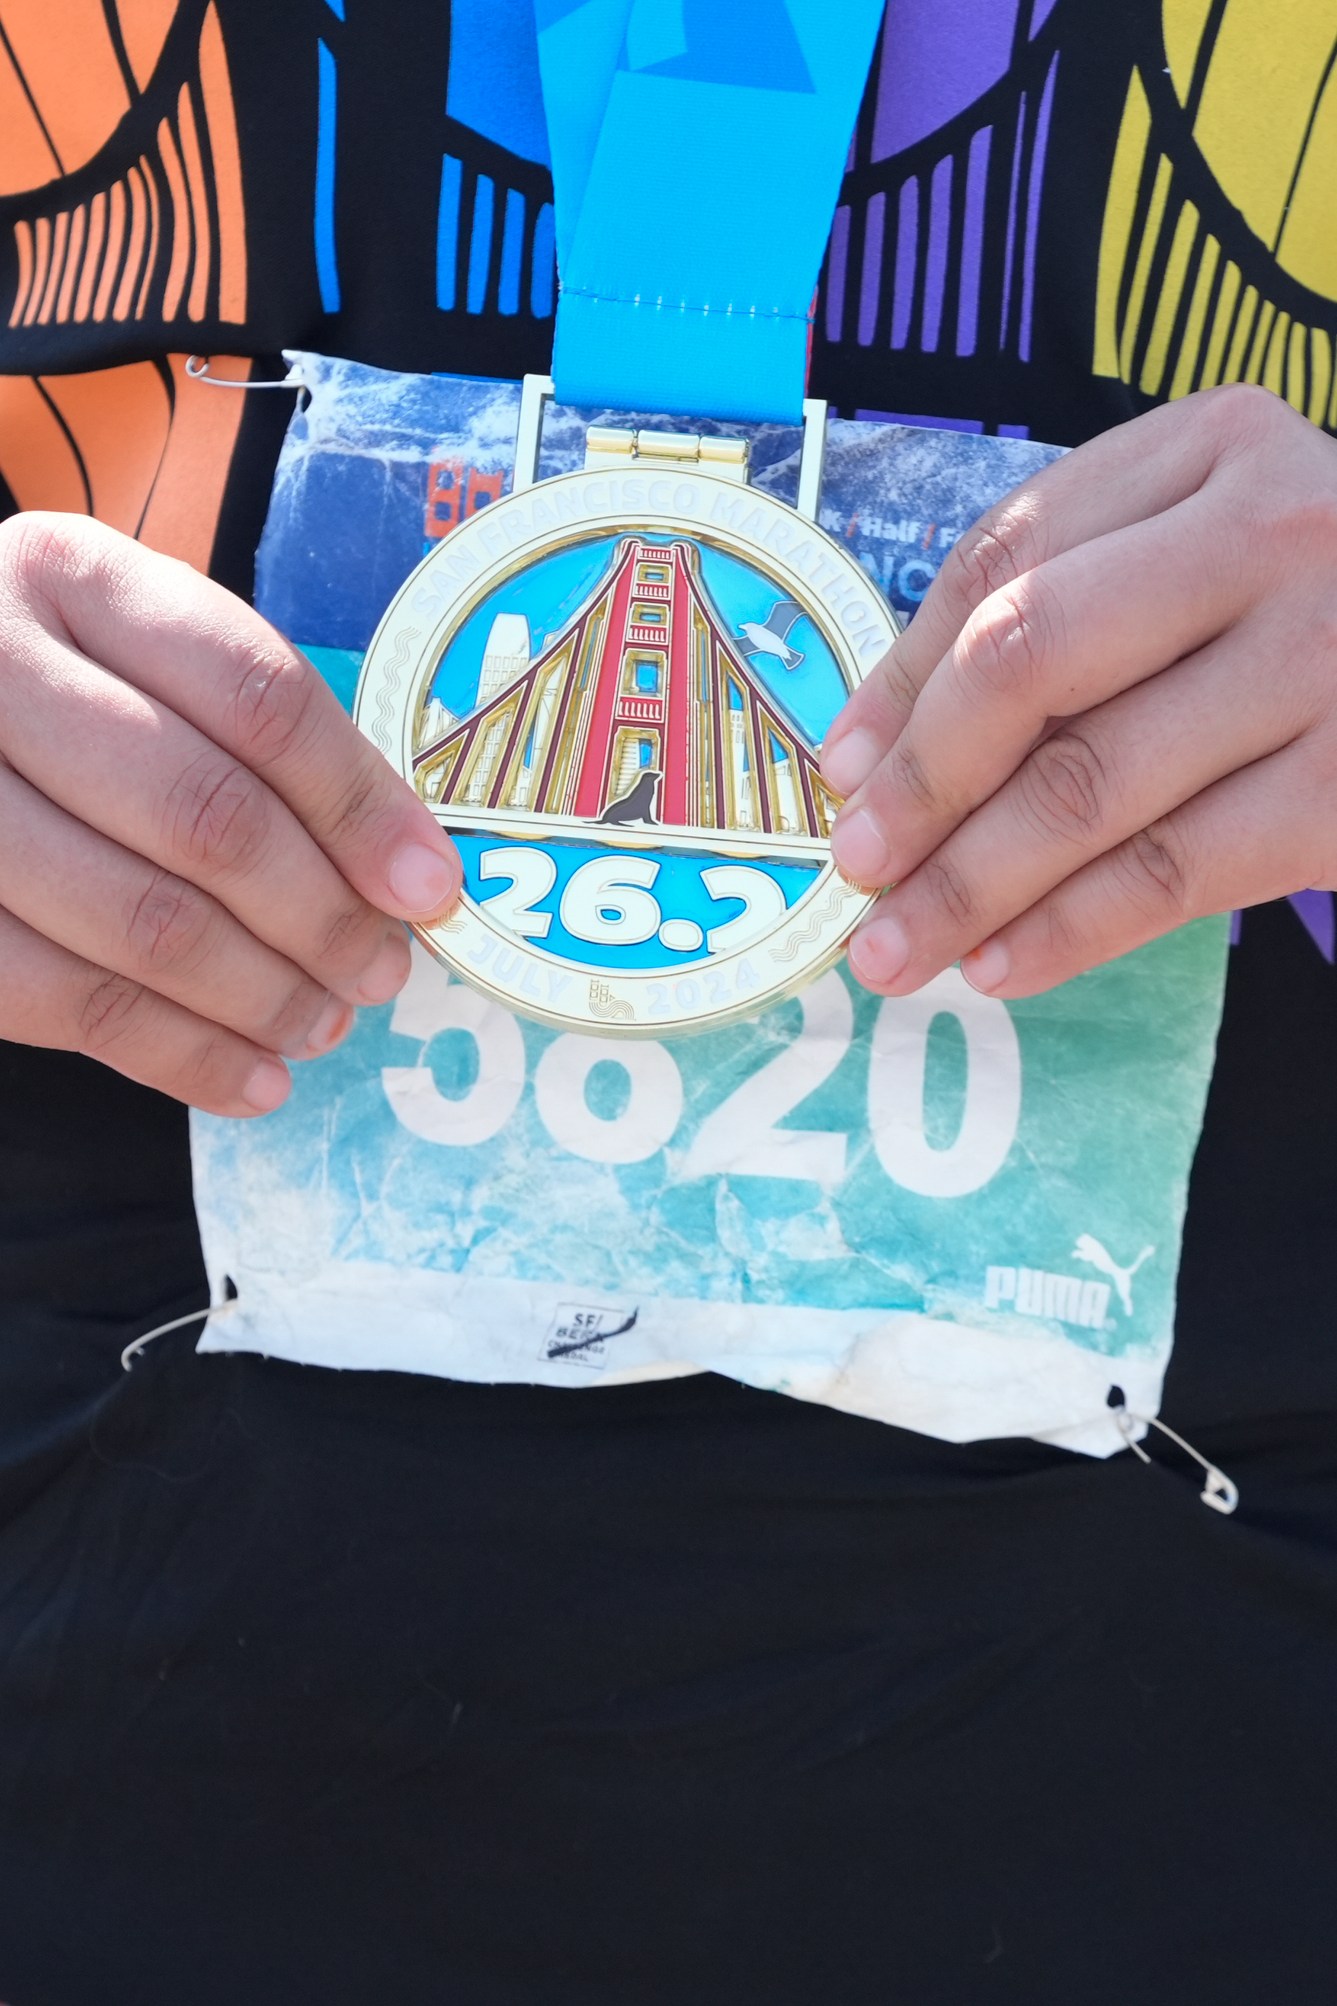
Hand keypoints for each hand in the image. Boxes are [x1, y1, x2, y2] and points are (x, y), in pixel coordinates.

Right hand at [0, 514, 460, 1114]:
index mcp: (76, 579)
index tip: (428, 885)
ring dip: (260, 996)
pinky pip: (64, 1004)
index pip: (256, 696)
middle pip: (204, 814)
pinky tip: (251, 1079)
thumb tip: (404, 873)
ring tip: (323, 1025)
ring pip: (140, 923)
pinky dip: (178, 1056)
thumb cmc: (65, 698)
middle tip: (379, 971)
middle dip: (319, 916)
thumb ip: (257, 739)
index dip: (358, 805)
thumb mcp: (146, 664)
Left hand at [822, 385, 1336, 999]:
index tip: (842, 769)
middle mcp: (1271, 533)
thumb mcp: (1204, 556)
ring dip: (969, 883)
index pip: (1008, 558)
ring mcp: (1322, 659)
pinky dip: (1068, 930)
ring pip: (1090, 784)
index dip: (904, 676)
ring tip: (895, 950)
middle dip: (924, 781)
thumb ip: (1058, 609)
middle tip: (857, 866)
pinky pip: (1172, 872)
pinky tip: (999, 965)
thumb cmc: (1317, 613)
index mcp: (1213, 448)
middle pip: (1031, 658)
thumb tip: (872, 755)